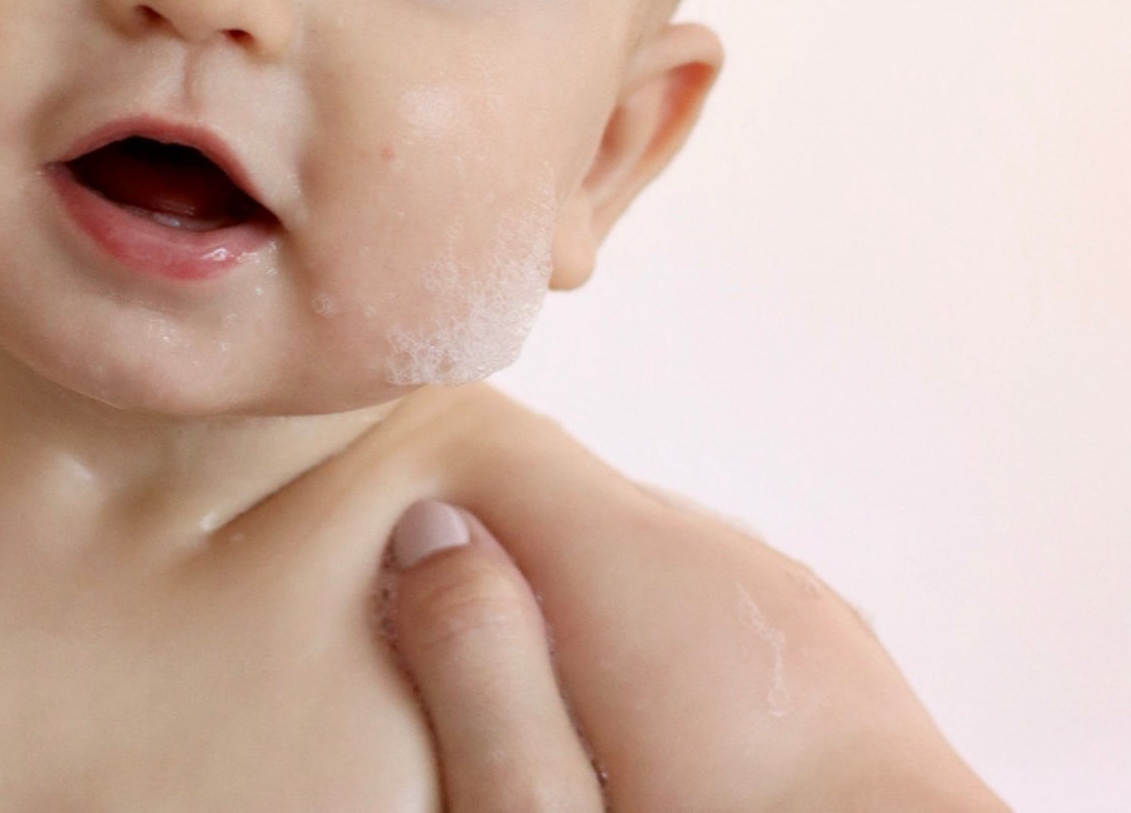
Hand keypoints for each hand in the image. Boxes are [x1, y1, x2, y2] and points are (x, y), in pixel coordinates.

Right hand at [386, 469, 1009, 812]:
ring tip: (513, 705)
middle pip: (551, 495)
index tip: (354, 554)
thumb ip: (481, 677)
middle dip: (476, 550)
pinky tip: (621, 737)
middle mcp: (720, 556)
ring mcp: (780, 604)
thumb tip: (425, 534)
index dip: (401, 476)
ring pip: (623, 558)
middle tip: (413, 652)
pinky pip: (691, 611)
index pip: (485, 434)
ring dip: (556, 605)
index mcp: (645, 567)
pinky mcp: (817, 656)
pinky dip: (633, 644)